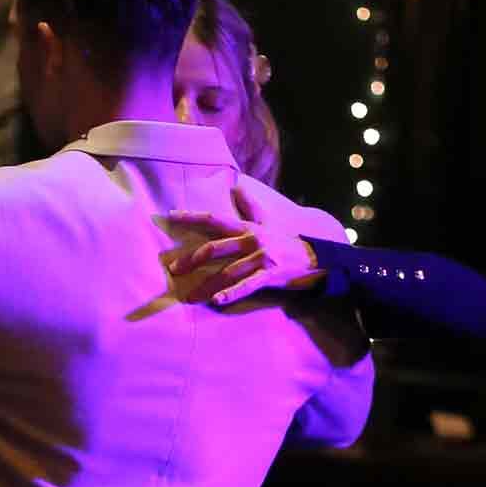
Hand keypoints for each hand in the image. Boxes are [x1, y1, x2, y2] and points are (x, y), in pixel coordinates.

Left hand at [161, 190, 329, 305]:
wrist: (314, 257)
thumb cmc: (285, 241)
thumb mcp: (267, 220)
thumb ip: (250, 205)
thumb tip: (237, 185)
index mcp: (247, 228)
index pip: (215, 219)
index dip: (193, 217)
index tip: (172, 216)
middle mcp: (251, 241)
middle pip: (215, 248)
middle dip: (191, 259)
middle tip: (173, 269)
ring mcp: (260, 258)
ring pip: (227, 271)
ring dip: (207, 285)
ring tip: (190, 296)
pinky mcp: (269, 275)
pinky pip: (247, 285)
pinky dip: (232, 293)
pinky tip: (217, 301)